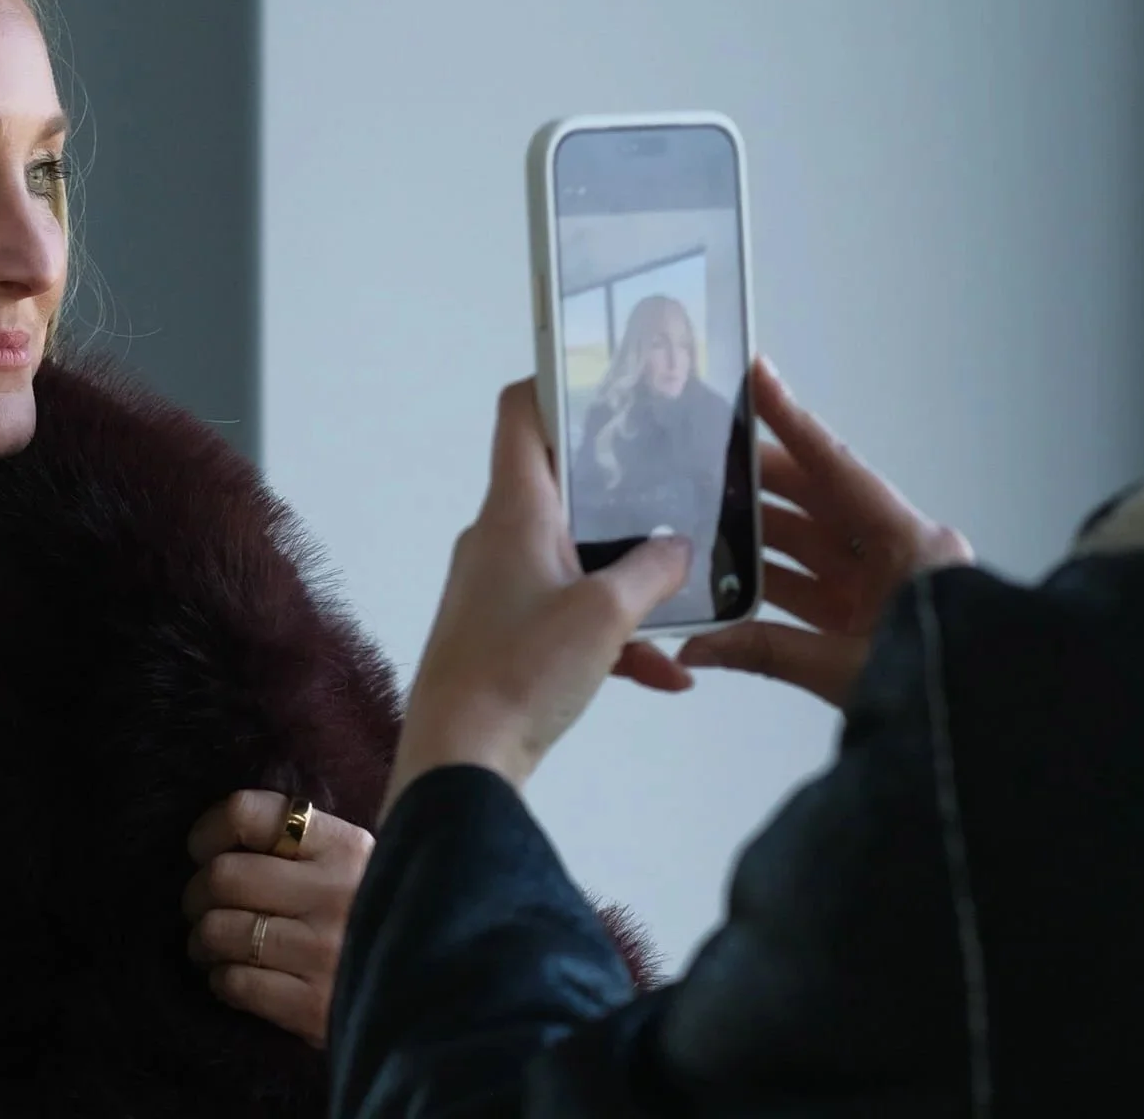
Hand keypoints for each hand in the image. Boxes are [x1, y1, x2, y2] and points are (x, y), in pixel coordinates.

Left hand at [182, 790, 373, 1048]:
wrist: (438, 992)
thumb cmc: (379, 918)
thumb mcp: (360, 864)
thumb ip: (306, 843)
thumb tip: (228, 831)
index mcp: (345, 846)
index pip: (249, 814)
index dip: (209, 829)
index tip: (202, 848)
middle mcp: (335, 893)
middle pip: (224, 876)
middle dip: (197, 893)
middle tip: (201, 905)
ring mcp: (325, 952)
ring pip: (221, 931)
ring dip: (202, 940)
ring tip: (210, 944)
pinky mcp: (315, 1006)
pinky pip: (237, 983)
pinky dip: (222, 979)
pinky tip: (234, 977)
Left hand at [384, 380, 693, 813]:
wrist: (459, 761)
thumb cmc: (520, 672)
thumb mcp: (607, 614)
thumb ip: (654, 571)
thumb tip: (677, 547)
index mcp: (514, 510)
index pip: (521, 414)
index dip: (559, 385)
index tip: (608, 381)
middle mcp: (497, 539)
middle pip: (558, 487)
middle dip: (620, 490)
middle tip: (674, 483)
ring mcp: (495, 589)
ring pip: (572, 560)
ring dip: (625, 579)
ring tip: (684, 596)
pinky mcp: (500, 638)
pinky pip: (565, 619)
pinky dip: (610, 637)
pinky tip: (662, 675)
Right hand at [678, 358, 973, 705]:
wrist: (993, 733)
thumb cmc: (942, 688)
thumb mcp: (848, 669)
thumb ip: (767, 652)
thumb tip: (694, 649)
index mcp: (910, 545)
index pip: (837, 468)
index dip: (791, 420)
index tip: (755, 373)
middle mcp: (898, 554)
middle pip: (815, 499)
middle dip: (754, 477)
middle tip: (699, 452)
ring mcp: (884, 586)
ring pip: (807, 543)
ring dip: (753, 534)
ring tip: (696, 514)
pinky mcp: (871, 618)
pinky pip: (810, 587)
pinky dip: (767, 584)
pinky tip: (724, 581)